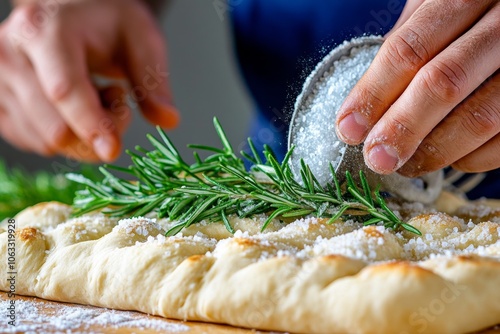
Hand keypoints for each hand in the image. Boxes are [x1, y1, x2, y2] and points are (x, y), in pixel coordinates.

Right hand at [0, 0, 177, 161]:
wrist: (72, 11)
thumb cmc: (106, 22)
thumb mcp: (141, 39)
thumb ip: (153, 80)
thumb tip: (169, 120)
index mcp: (45, 31)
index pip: (64, 90)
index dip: (91, 125)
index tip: (113, 150)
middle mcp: (10, 53)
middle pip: (54, 128)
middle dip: (97, 132)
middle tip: (116, 98)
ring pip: (45, 142)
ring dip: (82, 134)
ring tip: (92, 94)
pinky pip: (32, 143)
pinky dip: (62, 137)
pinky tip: (71, 108)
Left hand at [335, 0, 499, 176]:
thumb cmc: (472, 11)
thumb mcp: (436, 6)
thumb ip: (409, 41)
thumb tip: (368, 97)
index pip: (408, 50)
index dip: (373, 94)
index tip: (348, 128)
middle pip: (443, 84)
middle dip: (402, 128)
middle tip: (376, 158)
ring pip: (480, 117)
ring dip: (434, 150)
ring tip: (406, 164)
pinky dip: (470, 157)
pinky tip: (448, 156)